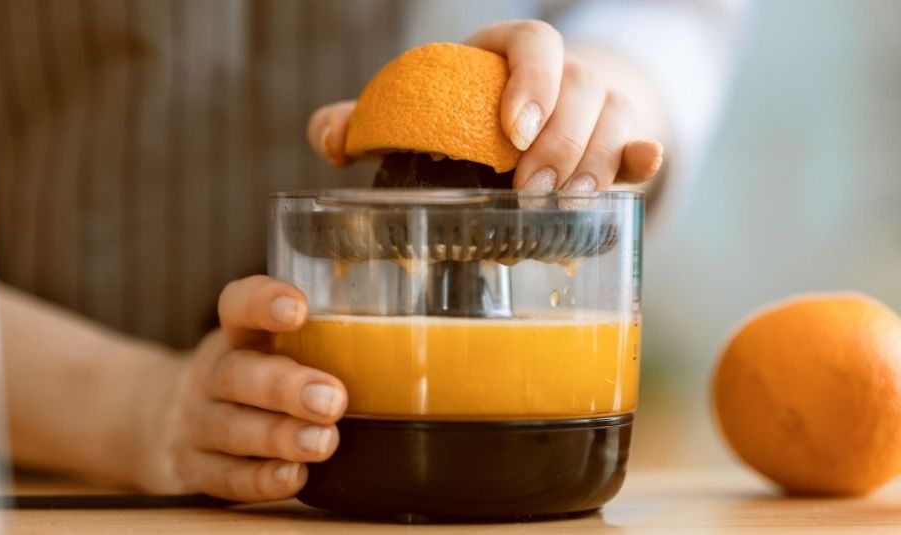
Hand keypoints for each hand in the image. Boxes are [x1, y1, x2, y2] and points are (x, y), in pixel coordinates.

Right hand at [140, 276, 346, 500]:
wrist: (166, 420)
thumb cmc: (247, 380)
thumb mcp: (267, 349)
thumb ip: (320, 344)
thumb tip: (404, 350)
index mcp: (235, 337)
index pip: (238, 306)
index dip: (263, 302)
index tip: (299, 308)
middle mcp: (211, 375)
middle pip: (238, 374)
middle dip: (286, 387)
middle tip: (333, 399)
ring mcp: (197, 423)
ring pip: (232, 428)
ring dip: (280, 436)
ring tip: (323, 442)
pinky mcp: (195, 469)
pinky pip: (226, 477)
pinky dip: (260, 480)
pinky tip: (294, 477)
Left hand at [307, 20, 663, 191]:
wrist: (512, 131)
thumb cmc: (454, 119)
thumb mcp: (412, 112)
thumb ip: (364, 120)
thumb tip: (329, 137)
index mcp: (505, 53)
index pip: (534, 42)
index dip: (531, 81)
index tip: (512, 132)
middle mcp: (558, 73)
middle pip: (583, 84)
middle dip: (561, 138)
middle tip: (531, 186)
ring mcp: (593, 108)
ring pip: (616, 114)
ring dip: (595, 159)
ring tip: (563, 199)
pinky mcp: (613, 146)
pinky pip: (639, 141)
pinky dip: (643, 157)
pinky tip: (641, 168)